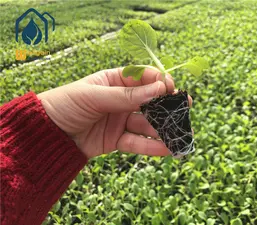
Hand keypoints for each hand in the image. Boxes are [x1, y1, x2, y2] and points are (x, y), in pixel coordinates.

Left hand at [38, 68, 191, 158]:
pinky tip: (167, 149)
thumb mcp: (94, 95)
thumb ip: (126, 95)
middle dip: (167, 104)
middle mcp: (120, 100)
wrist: (47, 134)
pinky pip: (137, 142)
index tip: (171, 87)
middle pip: (149, 101)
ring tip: (181, 133)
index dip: (158, 81)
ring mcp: (120, 120)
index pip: (142, 77)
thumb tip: (159, 89)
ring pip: (146, 123)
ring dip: (164, 128)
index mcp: (114, 81)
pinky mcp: (117, 140)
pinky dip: (152, 146)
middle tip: (185, 107)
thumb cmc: (66, 104)